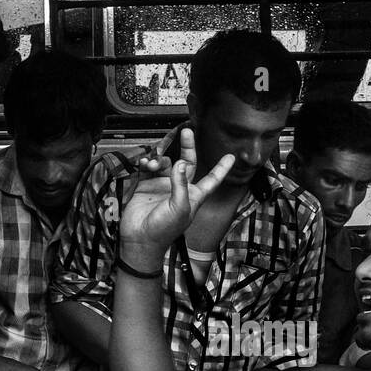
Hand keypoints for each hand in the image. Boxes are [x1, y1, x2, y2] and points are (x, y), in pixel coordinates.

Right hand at [117, 128, 235, 261]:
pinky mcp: (146, 185)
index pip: (212, 179)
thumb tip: (181, 163)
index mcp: (193, 196)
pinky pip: (149, 168)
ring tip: (153, 164)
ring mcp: (162, 186)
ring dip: (160, 159)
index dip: (221, 168)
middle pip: (187, 162)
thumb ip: (181, 184)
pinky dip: (147, 163)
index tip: (230, 156)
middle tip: (186, 132)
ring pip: (166, 163)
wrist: (139, 239)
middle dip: (188, 147)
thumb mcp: (179, 208)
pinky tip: (145, 164)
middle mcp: (179, 188)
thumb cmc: (164, 231)